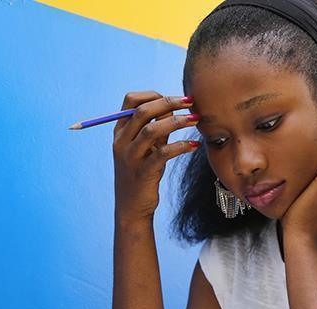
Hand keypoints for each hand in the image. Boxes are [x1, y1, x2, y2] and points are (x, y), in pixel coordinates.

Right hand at [112, 92, 198, 221]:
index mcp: (120, 131)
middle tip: (190, 102)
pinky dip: (180, 146)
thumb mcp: (146, 148)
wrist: (132, 207)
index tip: (175, 99)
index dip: (154, 95)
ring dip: (177, 122)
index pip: (130, 100)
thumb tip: (173, 108)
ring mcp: (130, 157)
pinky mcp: (143, 172)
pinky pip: (163, 153)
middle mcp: (122, 141)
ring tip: (196, 120)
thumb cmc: (143, 173)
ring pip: (152, 130)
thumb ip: (156, 129)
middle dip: (169, 103)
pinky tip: (194, 146)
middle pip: (143, 111)